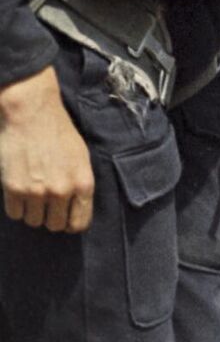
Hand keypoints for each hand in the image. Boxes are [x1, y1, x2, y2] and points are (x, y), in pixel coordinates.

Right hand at [0, 65, 93, 233]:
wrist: (32, 115)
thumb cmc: (59, 134)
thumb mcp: (82, 159)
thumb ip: (80, 186)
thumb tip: (75, 210)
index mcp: (83, 184)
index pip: (79, 223)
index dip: (71, 224)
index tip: (64, 218)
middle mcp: (62, 191)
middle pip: (55, 226)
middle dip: (50, 217)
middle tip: (46, 203)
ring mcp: (37, 192)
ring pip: (34, 222)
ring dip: (32, 212)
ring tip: (32, 194)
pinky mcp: (14, 188)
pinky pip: (15, 214)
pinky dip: (16, 207)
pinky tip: (19, 193)